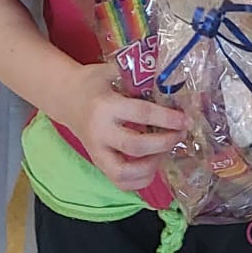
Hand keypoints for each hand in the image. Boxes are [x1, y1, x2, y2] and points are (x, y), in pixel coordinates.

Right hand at [52, 61, 184, 192]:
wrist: (66, 98)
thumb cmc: (93, 82)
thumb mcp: (111, 70)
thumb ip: (136, 73)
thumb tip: (167, 76)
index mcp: (106, 106)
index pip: (141, 114)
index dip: (166, 118)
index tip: (184, 119)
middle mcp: (100, 132)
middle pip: (135, 146)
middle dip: (164, 143)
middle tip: (180, 134)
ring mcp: (97, 151)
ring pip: (124, 172)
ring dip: (151, 166)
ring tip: (165, 152)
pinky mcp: (98, 163)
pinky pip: (119, 182)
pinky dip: (139, 180)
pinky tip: (153, 165)